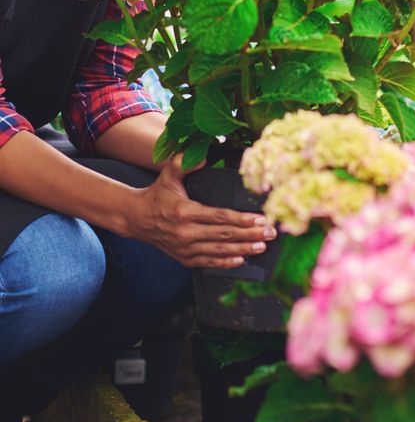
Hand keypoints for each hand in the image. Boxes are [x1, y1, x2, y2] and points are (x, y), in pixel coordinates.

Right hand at [124, 156, 276, 268]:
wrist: (137, 218)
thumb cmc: (158, 194)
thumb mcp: (168, 175)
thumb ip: (183, 164)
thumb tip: (203, 158)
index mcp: (185, 212)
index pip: (220, 216)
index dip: (242, 219)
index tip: (260, 219)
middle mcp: (186, 233)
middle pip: (225, 235)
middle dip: (251, 235)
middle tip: (271, 233)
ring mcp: (185, 248)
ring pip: (220, 251)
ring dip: (243, 249)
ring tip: (262, 246)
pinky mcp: (185, 258)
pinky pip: (209, 263)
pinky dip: (226, 263)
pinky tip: (242, 259)